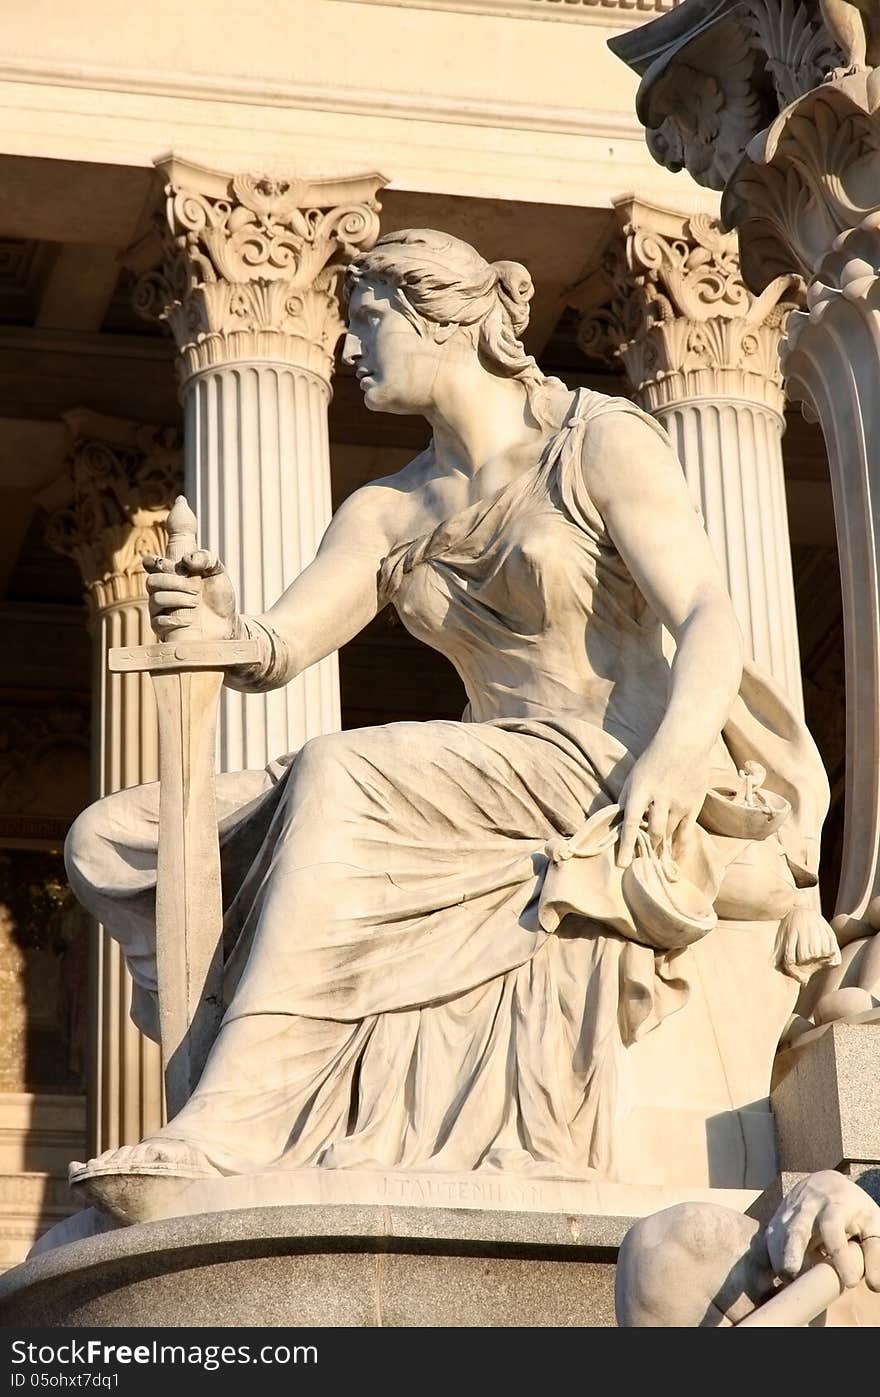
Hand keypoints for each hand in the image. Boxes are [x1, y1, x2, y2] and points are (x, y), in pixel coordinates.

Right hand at [144, 550, 238, 642]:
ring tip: (196, 602)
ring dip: (178, 599)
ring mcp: (159, 610)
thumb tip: (186, 560)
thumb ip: (205, 558)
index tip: (178, 567)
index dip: (156, 562)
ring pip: (156, 600)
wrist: (226, 622)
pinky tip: (189, 620)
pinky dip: (174, 620)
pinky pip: (157, 623)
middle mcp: (160, 591)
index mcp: (169, 573)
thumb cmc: (218, 595)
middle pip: (151, 581)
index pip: (149, 563)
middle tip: (195, 588)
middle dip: (174, 582)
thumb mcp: (217, 571)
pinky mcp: (163, 629)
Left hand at [617, 740, 709, 867]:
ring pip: (670, 834)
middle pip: (655, 832)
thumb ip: (626, 800)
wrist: (684, 744)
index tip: (622, 864)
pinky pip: (687, 833)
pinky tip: (676, 858)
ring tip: (656, 858)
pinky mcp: (694, 805)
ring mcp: (680, 803)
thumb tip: (617, 823)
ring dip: (662, 847)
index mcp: (642, 790)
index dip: (627, 845)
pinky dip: (680, 847)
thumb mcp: (634, 777)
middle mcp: (661, 798)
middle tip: (642, 862)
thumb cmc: (653, 760)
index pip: (632, 822)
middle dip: (648, 848)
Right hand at [766, 1171, 879, 1291]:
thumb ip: (875, 1252)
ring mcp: (787, 1213)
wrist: (825, 1184)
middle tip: (794, 1274)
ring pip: (778, 1238)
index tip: (849, 1282)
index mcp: (834, 1206)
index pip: (833, 1230)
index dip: (840, 1256)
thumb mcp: (872, 1223)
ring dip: (782, 1262)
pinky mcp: (776, 1222)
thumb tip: (874, 1285)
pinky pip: (769, 1243)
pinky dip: (773, 1260)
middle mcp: (807, 1207)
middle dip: (792, 1252)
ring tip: (794, 1282)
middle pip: (796, 1230)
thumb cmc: (853, 1209)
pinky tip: (784, 1275)